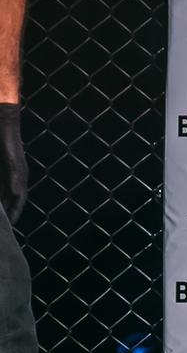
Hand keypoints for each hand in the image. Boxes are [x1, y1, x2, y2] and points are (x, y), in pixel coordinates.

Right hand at [0, 104, 26, 223]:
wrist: (1, 122)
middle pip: (16, 200)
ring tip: (11, 222)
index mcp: (9, 176)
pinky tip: (14, 199)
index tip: (3, 225)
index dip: (6, 212)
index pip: (8, 199)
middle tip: (7, 229)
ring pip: (18, 193)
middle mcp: (17, 175)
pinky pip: (16, 180)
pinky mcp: (16, 163)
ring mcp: (18, 170)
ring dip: (15, 207)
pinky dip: (15, 191)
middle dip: (11, 214)